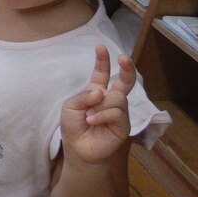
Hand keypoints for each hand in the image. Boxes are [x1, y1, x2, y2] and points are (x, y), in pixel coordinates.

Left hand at [60, 45, 134, 165]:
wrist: (79, 150)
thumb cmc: (73, 127)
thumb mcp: (70, 107)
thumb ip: (83, 96)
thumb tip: (101, 91)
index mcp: (96, 92)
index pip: (102, 74)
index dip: (102, 61)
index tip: (100, 47)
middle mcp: (110, 100)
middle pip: (124, 82)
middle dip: (127, 68)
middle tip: (124, 57)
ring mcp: (119, 112)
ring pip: (117, 98)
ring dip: (100, 106)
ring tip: (89, 117)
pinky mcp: (124, 125)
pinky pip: (117, 112)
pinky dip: (102, 115)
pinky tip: (92, 121)